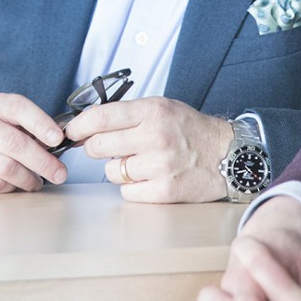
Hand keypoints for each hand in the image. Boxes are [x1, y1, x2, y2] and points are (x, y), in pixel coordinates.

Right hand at [0, 93, 68, 192]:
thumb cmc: (1, 138)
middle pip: (13, 142)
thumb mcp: (17, 126)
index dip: (40, 122)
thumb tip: (64, 142)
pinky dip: (10, 188)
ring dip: (28, 179)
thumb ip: (37, 132)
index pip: (18, 107)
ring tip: (36, 182)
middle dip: (42, 160)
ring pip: (4, 167)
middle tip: (60, 173)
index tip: (58, 138)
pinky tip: (15, 185)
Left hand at [65, 96, 233, 202]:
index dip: (79, 126)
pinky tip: (149, 177)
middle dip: (96, 148)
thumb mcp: (161, 108)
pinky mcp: (165, 191)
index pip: (101, 117)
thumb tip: (85, 127)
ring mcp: (161, 166)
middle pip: (98, 147)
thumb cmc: (189, 130)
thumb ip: (126, 115)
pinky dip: (133, 187)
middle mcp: (156, 137)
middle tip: (108, 148)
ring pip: (112, 172)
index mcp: (152, 111)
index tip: (72, 131)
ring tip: (139, 162)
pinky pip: (127, 192)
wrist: (228, 154)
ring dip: (118, 169)